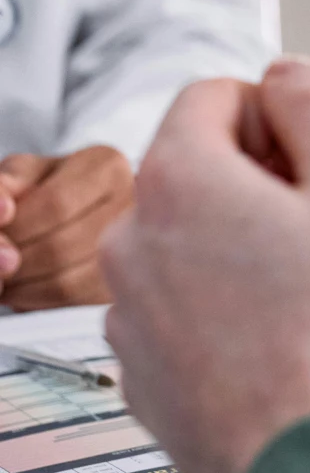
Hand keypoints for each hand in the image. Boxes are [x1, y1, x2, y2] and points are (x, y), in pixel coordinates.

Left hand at [0, 147, 133, 308]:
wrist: (79, 211)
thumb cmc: (51, 188)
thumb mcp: (25, 173)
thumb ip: (6, 183)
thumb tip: (3, 211)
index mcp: (108, 167)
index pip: (56, 203)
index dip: (17, 228)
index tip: (0, 232)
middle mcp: (130, 207)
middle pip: (60, 246)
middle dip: (15, 260)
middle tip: (0, 259)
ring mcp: (133, 250)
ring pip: (65, 282)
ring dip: (22, 285)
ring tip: (9, 274)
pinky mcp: (118, 285)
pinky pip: (70, 305)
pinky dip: (36, 301)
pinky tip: (26, 286)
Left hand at [99, 57, 309, 472]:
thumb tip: (284, 74)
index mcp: (178, 180)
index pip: (213, 95)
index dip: (277, 115)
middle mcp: (133, 243)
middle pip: (198, 169)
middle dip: (261, 182)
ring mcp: (132, 316)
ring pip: (190, 242)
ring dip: (242, 247)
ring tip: (306, 291)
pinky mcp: (144, 375)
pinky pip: (183, 309)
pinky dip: (224, 309)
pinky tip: (280, 338)